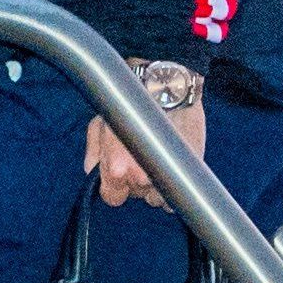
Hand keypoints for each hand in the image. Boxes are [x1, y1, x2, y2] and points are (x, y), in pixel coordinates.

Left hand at [85, 100, 205, 210]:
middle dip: (136, 181)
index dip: (115, 186)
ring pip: (157, 198)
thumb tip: (93, 170)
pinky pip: (178, 194)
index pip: (112, 197)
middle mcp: (140, 177)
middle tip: (140, 156)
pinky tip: (171, 166)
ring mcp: (167, 175)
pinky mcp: (188, 169)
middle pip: (136, 195)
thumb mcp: (101, 121)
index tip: (120, 173)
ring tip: (158, 159)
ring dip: (156, 185)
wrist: (166, 83)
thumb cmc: (131, 100)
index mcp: (117, 168)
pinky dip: (174, 186)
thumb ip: (94, 151)